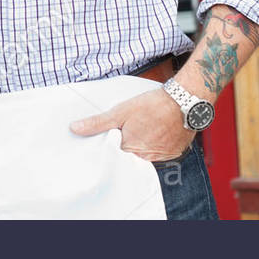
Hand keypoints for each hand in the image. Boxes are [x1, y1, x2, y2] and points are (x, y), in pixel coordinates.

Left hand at [68, 89, 193, 162]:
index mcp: (129, 148)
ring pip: (145, 154)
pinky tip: (156, 132)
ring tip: (144, 128)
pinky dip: (157, 145)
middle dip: (127, 145)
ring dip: (142, 145)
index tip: (109, 137)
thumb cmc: (151, 105)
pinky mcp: (174, 152)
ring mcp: (162, 156)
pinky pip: (161, 153)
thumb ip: (98, 123)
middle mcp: (145, 156)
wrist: (183, 101)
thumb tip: (75, 128)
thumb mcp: (120, 111)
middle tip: (128, 129)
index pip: (114, 153)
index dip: (110, 144)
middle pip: (130, 155)